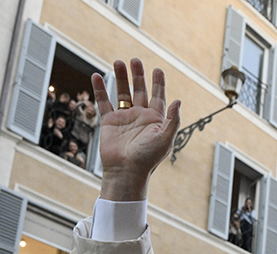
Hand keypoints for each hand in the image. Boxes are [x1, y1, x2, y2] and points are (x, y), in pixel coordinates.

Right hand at [92, 58, 179, 200]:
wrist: (126, 171)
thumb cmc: (148, 158)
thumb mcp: (165, 138)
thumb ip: (172, 119)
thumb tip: (178, 101)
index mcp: (156, 120)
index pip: (158, 96)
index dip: (158, 83)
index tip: (157, 69)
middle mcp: (141, 116)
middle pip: (140, 90)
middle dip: (138, 75)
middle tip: (135, 60)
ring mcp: (125, 118)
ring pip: (122, 93)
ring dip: (121, 78)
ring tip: (118, 62)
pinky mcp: (110, 121)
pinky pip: (104, 102)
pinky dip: (100, 89)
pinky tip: (98, 76)